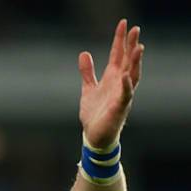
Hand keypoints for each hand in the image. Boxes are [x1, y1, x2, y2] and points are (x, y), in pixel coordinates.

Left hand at [78, 19, 143, 147]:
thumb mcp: (88, 88)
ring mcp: (121, 95)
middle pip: (128, 61)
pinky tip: (126, 76)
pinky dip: (126, 86)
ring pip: (132, 75)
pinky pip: (125, 95)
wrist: (94, 135)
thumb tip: (84, 53)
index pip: (118, 54)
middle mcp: (120, 84)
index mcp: (112, 78)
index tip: (124, 24)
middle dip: (131, 45)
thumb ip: (87, 72)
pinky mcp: (119, 108)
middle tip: (135, 29)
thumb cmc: (95, 113)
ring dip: (136, 62)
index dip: (120, 40)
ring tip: (138, 47)